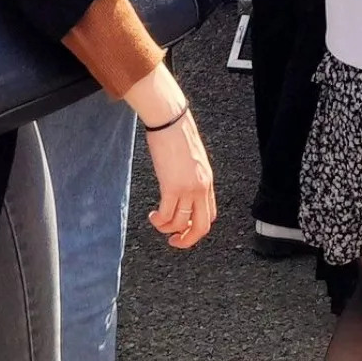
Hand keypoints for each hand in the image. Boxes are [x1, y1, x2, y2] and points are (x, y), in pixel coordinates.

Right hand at [144, 111, 216, 248]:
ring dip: (166, 229)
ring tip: (156, 221)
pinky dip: (159, 221)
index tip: (183, 228)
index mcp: (207, 181)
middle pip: (201, 226)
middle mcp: (201, 187)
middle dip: (187, 240)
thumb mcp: (191, 158)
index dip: (196, 227)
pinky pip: (167, 214)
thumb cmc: (177, 132)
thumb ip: (191, 175)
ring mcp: (187, 188)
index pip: (209, 214)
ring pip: (180, 223)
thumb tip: (181, 185)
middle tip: (173, 241)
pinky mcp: (172, 185)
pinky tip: (152, 216)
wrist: (170, 119)